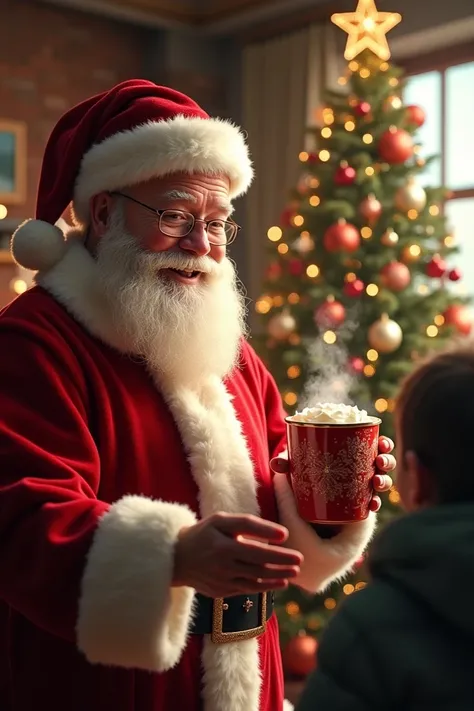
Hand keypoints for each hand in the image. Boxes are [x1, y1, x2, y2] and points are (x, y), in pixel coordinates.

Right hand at [172, 512, 302, 596]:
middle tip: (299, 562)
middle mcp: (224, 567)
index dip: (277, 551)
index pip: (257, 550)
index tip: (293, 546)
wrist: (176, 558)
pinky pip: (247, 590)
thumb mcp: (222, 521)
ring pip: (256, 581)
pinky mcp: (221, 593)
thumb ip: (249, 524)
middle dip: (282, 565)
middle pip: (259, 567)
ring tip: (293, 573)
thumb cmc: (203, 533)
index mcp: (224, 546)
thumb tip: (280, 533)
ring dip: (277, 578)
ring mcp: (223, 582)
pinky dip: (264, 587)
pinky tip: (278, 582)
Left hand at [271, 436, 395, 513]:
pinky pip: (373, 503)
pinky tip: (372, 505)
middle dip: (387, 460)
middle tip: (379, 462)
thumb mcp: (299, 469)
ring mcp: (363, 488)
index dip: (384, 443)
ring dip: (385, 481)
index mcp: (354, 454)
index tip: (382, 442)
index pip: (374, 444)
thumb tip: (275, 462)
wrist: (308, 506)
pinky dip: (374, 503)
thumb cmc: (306, 477)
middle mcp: (363, 469)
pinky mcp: (360, 505)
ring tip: (376, 483)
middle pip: (382, 462)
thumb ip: (289, 466)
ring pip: (383, 481)